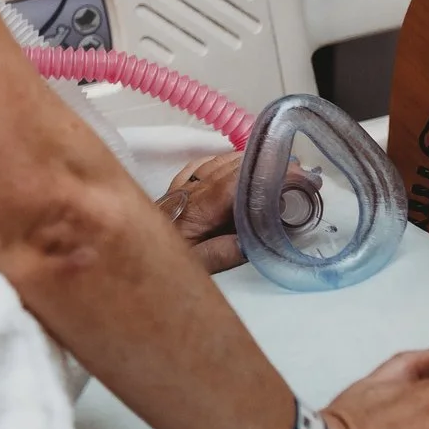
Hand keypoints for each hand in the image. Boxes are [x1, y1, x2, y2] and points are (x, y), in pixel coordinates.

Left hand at [154, 149, 320, 274]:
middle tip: (303, 173)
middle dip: (270, 165)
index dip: (271, 173)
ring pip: (218, 161)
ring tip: (280, 165)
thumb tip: (252, 241)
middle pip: (233, 167)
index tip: (301, 176)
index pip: (239, 181)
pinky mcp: (175, 188)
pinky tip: (239, 162)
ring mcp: (181, 187)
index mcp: (196, 208)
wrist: (126, 253)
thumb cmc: (159, 264)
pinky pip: (201, 165)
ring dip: (250, 160)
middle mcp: (188, 191)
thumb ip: (223, 253)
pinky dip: (225, 160)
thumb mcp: (195, 268)